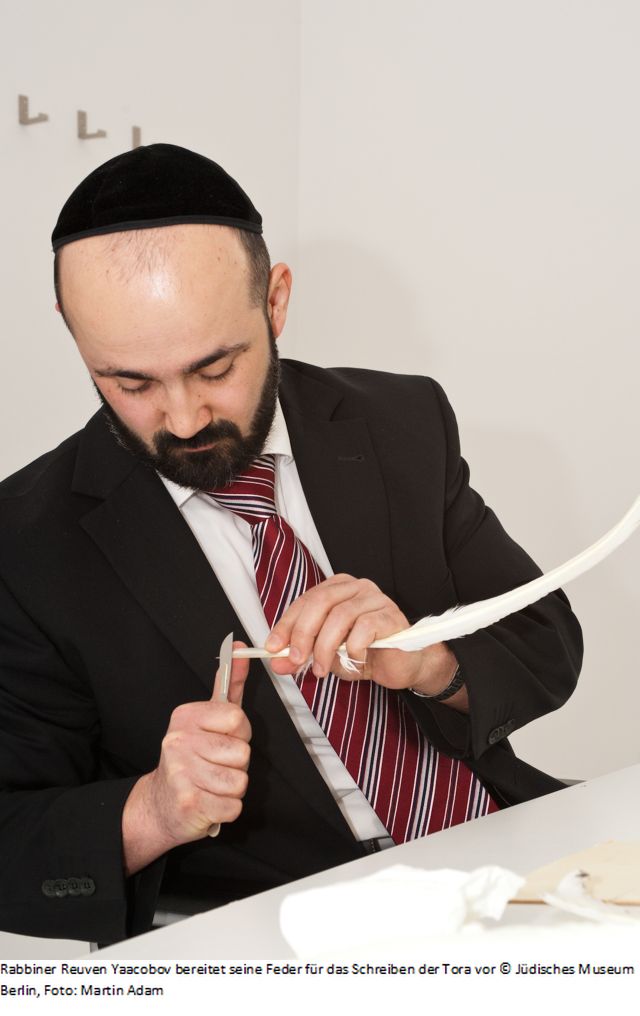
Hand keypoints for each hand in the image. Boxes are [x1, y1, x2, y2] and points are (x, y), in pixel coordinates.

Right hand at [122, 641, 251, 874]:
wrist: (160, 804)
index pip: (239, 719)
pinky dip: (226, 808)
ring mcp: (181, 772)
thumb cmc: (192, 758)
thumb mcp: (208, 718)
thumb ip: (228, 685)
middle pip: (242, 753)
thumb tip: (238, 649)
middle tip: (215, 766)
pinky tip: (208, 801)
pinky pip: (233, 805)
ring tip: (211, 784)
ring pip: (240, 781)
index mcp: (186, 717)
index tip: (223, 739)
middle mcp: (178, 741)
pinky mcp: (188, 803)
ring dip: (231, 788)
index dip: (239, 734)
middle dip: (236, 764)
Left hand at [265, 574, 462, 698]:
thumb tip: (276, 662)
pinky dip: (353, 648)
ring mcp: (376, 599)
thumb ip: (301, 657)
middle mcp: (356, 588)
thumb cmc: (366, 654)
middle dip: (302, 633)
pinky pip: (364, 629)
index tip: (272, 646)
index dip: (286, 624)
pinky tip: (354, 659)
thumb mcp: (326, 658)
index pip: (305, 600)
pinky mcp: (390, 616)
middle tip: (296, 659)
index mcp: (337, 590)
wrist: (403, 666)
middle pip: (320, 602)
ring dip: (325, 647)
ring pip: (340, 616)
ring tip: (322, 669)